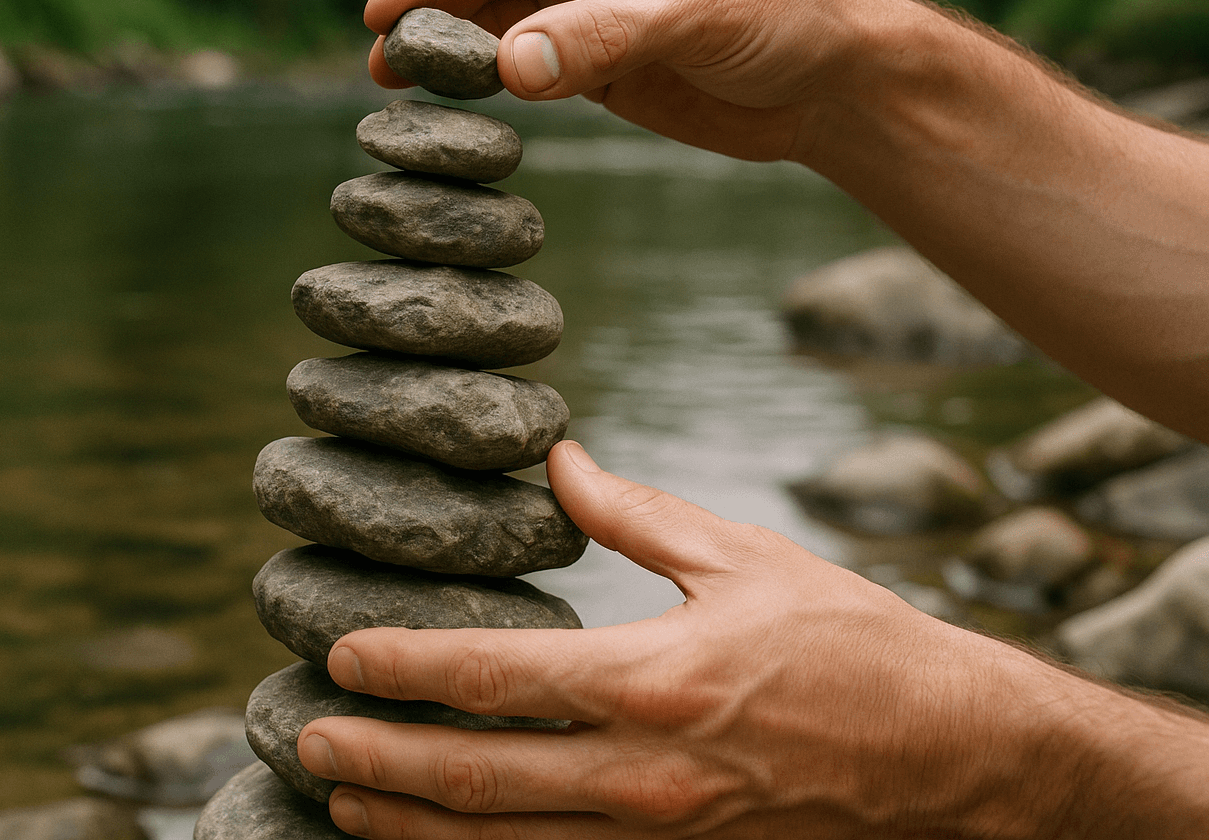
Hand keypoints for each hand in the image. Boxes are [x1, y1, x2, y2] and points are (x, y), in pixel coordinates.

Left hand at [298, 441, 1208, 838]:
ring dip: (416, 824)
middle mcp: (647, 771)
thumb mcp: (744, 558)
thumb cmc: (853, 643)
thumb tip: (558, 457)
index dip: (405, 669)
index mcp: (655, 680)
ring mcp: (664, 832)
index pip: (496, 677)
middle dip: (381, 762)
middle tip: (304, 740)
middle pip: (479, 776)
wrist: (954, 754)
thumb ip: (633, 515)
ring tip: (346, 805)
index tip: (338, 657)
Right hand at [363, 0, 896, 162]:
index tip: (389, 8)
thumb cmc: (781, 18)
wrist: (827, 85)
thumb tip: (509, 66)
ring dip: (438, 42)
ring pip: (480, 9)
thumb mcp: (694, 16)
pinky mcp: (581, 52)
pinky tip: (440, 104)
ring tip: (391, 84)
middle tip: (383, 55)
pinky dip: (472, 77)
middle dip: (423, 1)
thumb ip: (601, 37)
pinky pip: (508, 57)